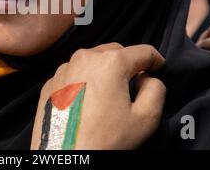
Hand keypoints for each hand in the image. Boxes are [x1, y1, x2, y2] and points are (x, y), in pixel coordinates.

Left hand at [31, 43, 165, 149]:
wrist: (66, 157)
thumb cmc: (104, 140)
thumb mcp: (145, 118)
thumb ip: (156, 89)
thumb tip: (147, 78)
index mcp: (110, 62)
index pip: (143, 51)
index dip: (155, 60)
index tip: (158, 68)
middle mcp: (85, 58)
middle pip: (116, 52)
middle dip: (128, 64)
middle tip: (133, 86)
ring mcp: (64, 69)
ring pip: (93, 61)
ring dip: (105, 71)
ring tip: (108, 97)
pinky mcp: (51, 82)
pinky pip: (75, 73)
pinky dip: (85, 81)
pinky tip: (88, 102)